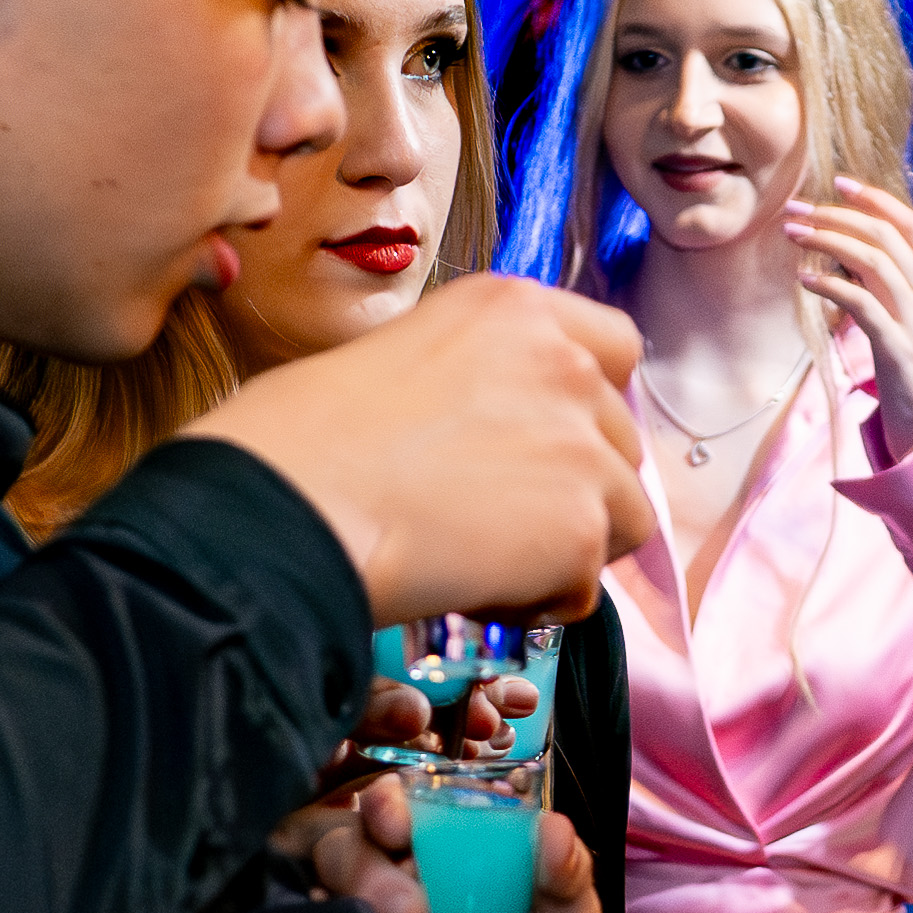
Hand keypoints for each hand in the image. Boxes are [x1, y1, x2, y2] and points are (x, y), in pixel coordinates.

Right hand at [185, 276, 653, 621]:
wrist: (289, 507)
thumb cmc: (303, 442)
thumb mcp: (399, 359)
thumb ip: (477, 382)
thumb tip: (498, 435)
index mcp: (513, 308)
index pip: (615, 348)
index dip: (589, 406)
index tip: (547, 442)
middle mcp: (564, 363)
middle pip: (620, 442)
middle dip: (571, 487)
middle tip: (486, 518)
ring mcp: (581, 446)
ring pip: (623, 516)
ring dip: (565, 548)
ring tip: (478, 560)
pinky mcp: (582, 528)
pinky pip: (586, 588)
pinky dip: (536, 604)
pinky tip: (468, 591)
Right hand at [307, 783, 624, 912]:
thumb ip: (569, 879)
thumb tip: (553, 828)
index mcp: (457, 851)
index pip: (404, 804)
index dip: (388, 801)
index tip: (398, 822)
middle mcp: (408, 878)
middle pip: (351, 840)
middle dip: (363, 859)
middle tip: (409, 909)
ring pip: (328, 883)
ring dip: (353, 894)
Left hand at [785, 175, 912, 454]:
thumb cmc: (909, 371)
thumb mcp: (900, 319)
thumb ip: (881, 286)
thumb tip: (841, 252)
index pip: (910, 225)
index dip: (875, 200)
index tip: (838, 183)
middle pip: (886, 236)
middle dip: (837, 216)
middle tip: (795, 210)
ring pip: (875, 262)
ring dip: (828, 241)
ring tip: (793, 235)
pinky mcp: (898, 349)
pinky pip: (863, 305)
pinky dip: (832, 285)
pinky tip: (805, 279)